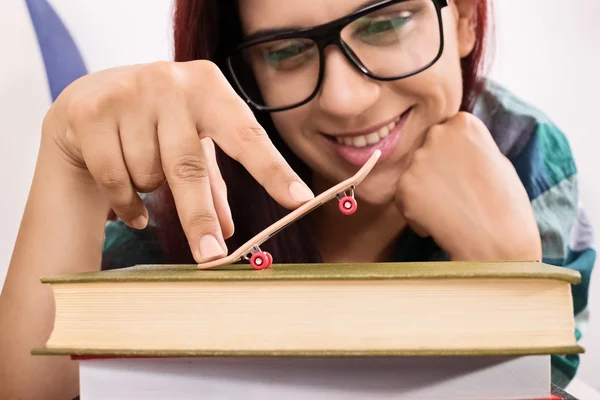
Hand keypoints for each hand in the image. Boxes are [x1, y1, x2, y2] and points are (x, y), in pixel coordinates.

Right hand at [45, 61, 314, 262]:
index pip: (247, 136)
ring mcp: (128, 93)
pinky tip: (129, 199)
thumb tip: (231, 231)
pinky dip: (125, 201)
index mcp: (209, 87)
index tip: (300, 201)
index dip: (273, 171)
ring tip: (146, 176)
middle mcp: (171, 82)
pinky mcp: (91, 112)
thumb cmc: (158, 123)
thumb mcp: (194, 141)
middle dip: (200, 218)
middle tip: (212, 257)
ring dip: (151, 191)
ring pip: (148, 175)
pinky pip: (116, 179)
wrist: (90, 99)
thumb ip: (214, 182)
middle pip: (189, 167)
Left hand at [395, 112, 541, 260]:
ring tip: (451, 209)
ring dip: (424, 191)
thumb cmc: (505, 203)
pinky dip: (416, 212)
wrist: (498, 240)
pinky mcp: (403, 186)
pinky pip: (404, 198)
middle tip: (455, 193)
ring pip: (413, 174)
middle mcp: (436, 134)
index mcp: (463, 123)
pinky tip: (440, 222)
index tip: (464, 173)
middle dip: (434, 169)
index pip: (445, 132)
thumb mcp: (495, 159)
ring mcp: (417, 160)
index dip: (452, 156)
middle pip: (425, 150)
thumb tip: (451, 146)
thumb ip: (468, 147)